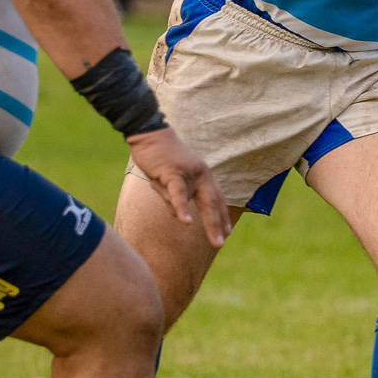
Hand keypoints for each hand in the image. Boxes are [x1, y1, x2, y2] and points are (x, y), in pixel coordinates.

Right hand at [126, 127, 230, 246]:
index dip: (222, 215)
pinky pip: (179, 193)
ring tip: (215, 241)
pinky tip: (186, 221)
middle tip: (222, 244)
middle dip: (219, 225)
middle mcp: (200, 174)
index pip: (216, 198)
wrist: (150, 133)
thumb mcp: (171, 179)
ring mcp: (189, 173)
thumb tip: (180, 216)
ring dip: (209, 223)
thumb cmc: (159, 157)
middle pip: (213, 203)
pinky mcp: (173, 172)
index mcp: (202, 175)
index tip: (227, 231)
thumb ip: (176, 197)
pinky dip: (182, 207)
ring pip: (200, 201)